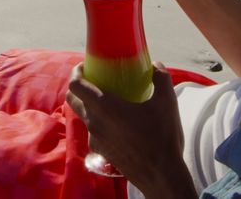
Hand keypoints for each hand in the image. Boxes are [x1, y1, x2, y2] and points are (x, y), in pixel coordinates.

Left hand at [65, 64, 195, 196]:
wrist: (160, 174)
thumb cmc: (162, 135)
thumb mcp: (167, 101)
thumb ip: (161, 78)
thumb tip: (156, 65)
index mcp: (104, 107)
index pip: (75, 86)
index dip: (76, 72)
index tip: (86, 66)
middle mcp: (94, 122)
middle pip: (73, 100)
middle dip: (78, 86)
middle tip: (94, 79)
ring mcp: (96, 139)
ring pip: (84, 116)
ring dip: (90, 105)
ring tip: (110, 99)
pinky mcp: (102, 151)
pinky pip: (94, 131)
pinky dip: (99, 121)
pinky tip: (118, 121)